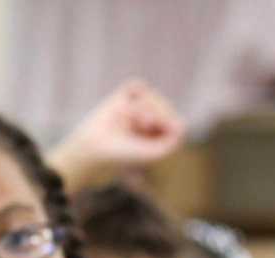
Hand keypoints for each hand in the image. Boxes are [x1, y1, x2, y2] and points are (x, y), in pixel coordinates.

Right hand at [49, 79, 184, 192]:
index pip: (173, 119)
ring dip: (147, 104)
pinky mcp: (118, 99)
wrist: (95, 149)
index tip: (153, 130)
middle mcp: (144, 120)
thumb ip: (174, 138)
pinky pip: (136, 85)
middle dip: (158, 112)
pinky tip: (129, 104)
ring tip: (135, 115)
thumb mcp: (155, 152)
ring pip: (152, 95)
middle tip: (143, 123)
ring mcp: (131, 108)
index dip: (167, 121)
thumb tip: (179, 122)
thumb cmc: (123, 156)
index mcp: (154, 134)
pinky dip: (137, 90)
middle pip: (164, 105)